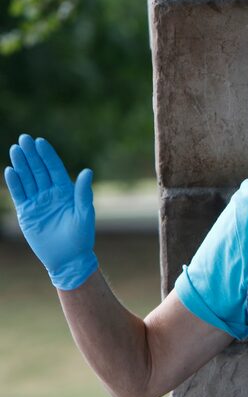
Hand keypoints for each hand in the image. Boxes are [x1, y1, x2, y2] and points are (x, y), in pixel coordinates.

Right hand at [3, 135, 97, 289]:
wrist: (68, 257)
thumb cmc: (81, 236)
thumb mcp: (84, 213)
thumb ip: (83, 192)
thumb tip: (87, 171)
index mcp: (66, 191)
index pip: (54, 169)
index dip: (47, 155)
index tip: (39, 141)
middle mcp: (51, 194)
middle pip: (39, 170)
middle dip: (31, 155)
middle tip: (23, 139)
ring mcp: (38, 202)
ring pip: (28, 179)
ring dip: (21, 165)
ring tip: (15, 149)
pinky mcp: (27, 213)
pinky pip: (20, 194)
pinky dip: (15, 183)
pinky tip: (10, 170)